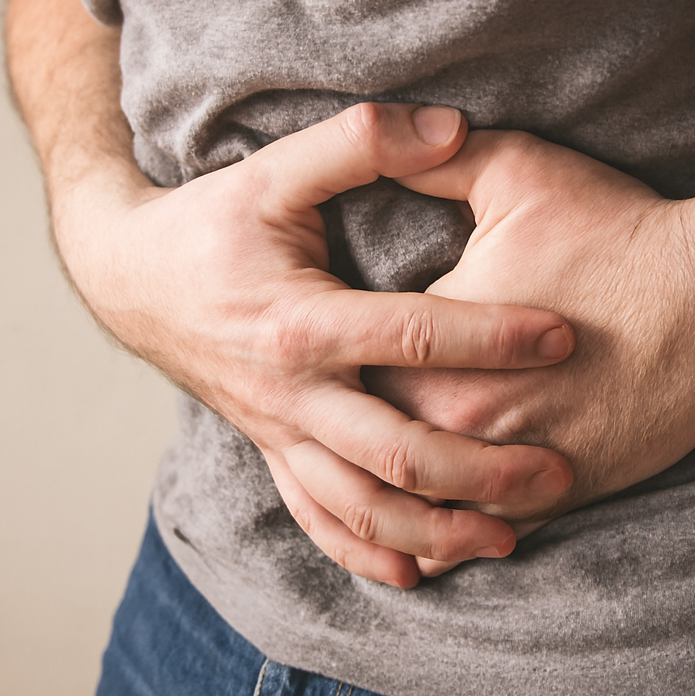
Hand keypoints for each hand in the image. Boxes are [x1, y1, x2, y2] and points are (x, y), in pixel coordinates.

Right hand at [56, 105, 575, 586]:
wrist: (131, 282)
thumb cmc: (209, 224)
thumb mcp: (274, 171)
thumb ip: (359, 142)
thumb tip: (450, 124)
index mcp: (300, 322)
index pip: (412, 336)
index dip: (492, 336)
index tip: (562, 336)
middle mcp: (292, 393)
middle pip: (396, 451)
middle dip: (482, 470)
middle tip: (558, 472)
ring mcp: (281, 433)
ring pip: (363, 506)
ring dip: (437, 529)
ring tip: (510, 537)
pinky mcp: (273, 451)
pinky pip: (320, 519)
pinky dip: (370, 552)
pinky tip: (422, 571)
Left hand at [369, 129, 694, 572]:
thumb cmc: (619, 231)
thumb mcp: (519, 173)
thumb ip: (435, 165)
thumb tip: (385, 143)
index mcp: (428, 347)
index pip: (348, 372)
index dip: (334, 369)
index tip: (325, 362)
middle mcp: (457, 419)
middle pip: (368, 448)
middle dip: (347, 441)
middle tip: (326, 429)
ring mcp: (507, 467)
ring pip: (414, 510)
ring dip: (389, 504)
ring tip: (366, 491)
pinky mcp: (557, 497)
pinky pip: (480, 537)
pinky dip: (449, 538)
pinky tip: (432, 531)